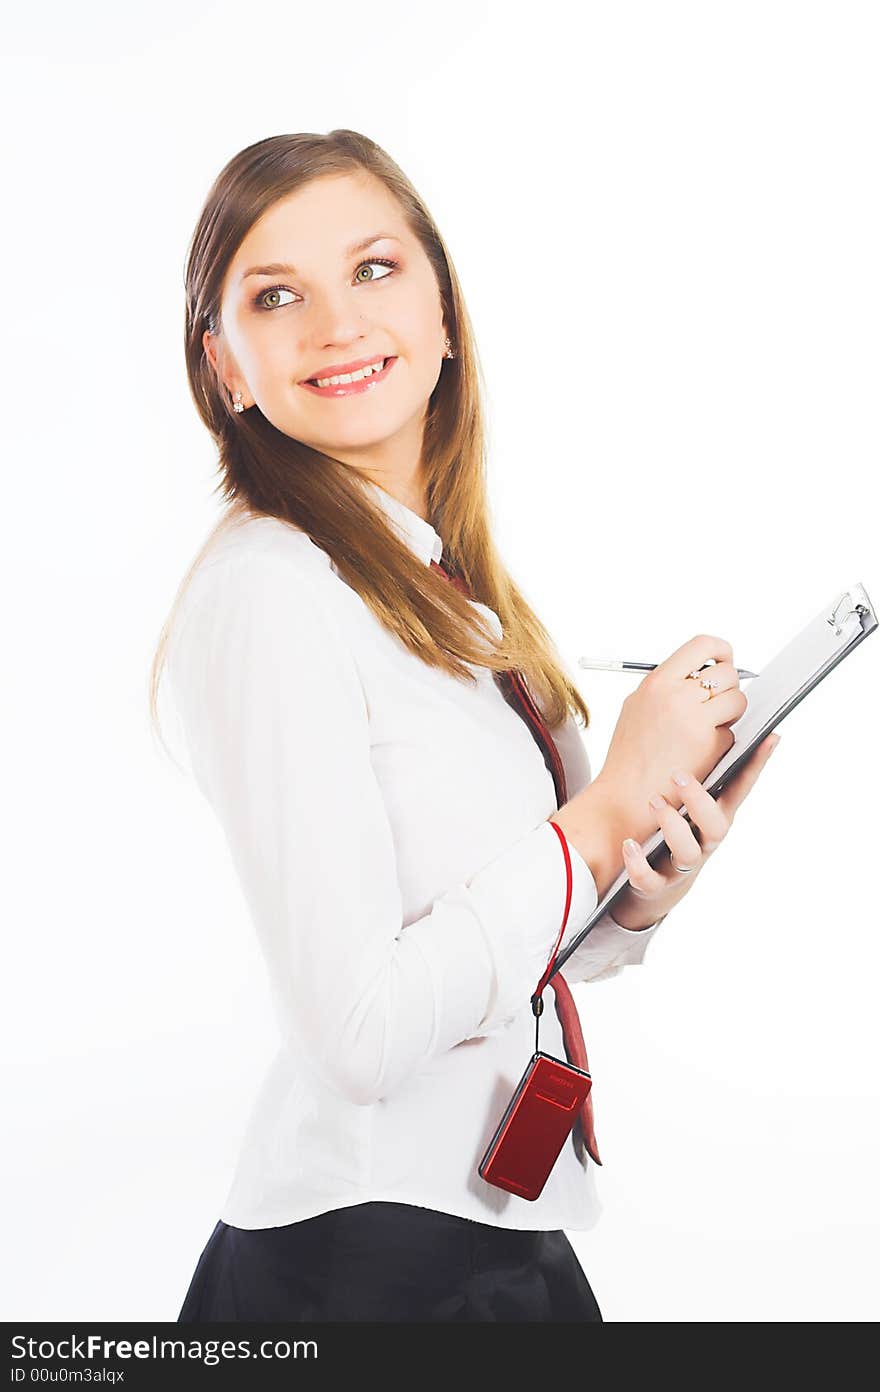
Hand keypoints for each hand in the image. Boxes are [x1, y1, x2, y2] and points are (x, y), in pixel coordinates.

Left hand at [607, 732, 781, 930]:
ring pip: (688, 852)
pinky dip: (638, 864)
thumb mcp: (687, 803)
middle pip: (718, 826)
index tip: (769, 738)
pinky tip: (628, 844)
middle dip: (701, 801)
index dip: (757, 767)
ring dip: (671, 826)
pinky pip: (650, 880)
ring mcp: (681, 865)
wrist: (652, 886)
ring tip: (653, 801)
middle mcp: (703, 841)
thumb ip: (696, 771)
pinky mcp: (656, 885)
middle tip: (679, 776)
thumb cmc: (670, 831)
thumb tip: (705, 721)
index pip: (740, 790)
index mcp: (713, 816)